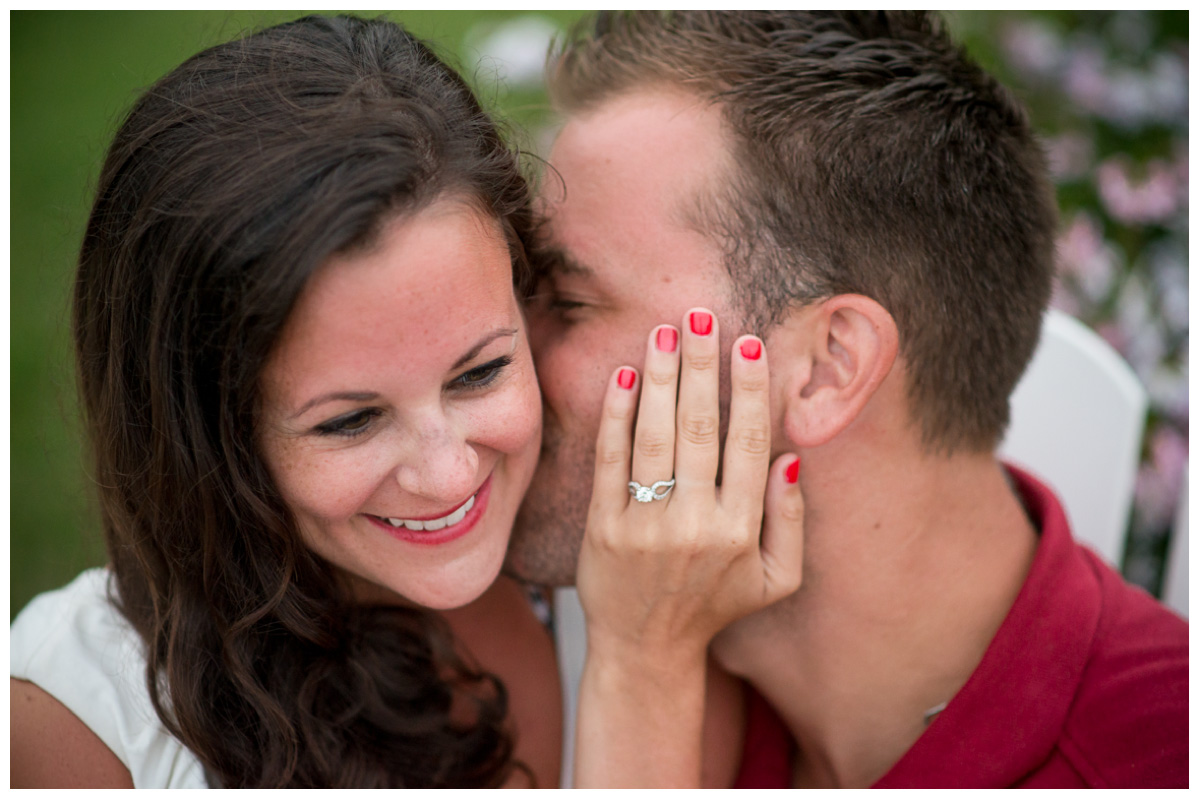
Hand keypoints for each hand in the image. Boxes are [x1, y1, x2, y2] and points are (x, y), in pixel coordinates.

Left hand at [577, 307, 803, 662]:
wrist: (646, 648)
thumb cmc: (715, 604)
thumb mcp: (776, 576)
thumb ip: (791, 517)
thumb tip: (789, 455)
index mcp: (740, 531)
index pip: (747, 443)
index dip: (748, 389)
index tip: (747, 344)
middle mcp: (693, 525)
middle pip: (698, 428)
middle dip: (700, 366)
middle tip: (700, 315)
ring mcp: (644, 525)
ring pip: (653, 437)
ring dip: (658, 377)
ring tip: (664, 332)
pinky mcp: (603, 526)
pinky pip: (609, 460)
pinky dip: (615, 416)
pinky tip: (623, 377)